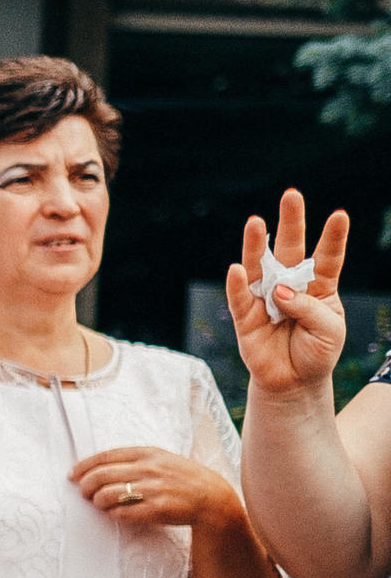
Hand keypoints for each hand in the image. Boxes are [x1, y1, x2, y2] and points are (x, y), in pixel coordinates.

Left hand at [72, 444, 246, 532]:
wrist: (212, 499)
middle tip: (83, 493)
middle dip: (85, 486)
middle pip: (100, 476)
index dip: (84, 466)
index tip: (72, 474)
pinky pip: (121, 513)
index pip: (105, 456)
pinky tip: (116, 513)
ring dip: (97, 501)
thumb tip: (98, 466)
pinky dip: (113, 514)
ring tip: (100, 504)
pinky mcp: (156, 509)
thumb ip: (134, 460)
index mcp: (147, 453)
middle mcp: (149, 469)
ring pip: (106, 495)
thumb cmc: (182, 478)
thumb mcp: (161, 459)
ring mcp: (153, 489)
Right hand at [227, 189, 351, 396]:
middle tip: (292, 195)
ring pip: (260, 267)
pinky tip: (236, 269)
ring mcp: (266, 299)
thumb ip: (308, 308)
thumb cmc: (317, 352)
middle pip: (291, 249)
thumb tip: (279, 291)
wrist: (294, 382)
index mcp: (319, 286)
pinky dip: (237, 284)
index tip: (339, 216)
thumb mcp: (329, 331)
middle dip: (291, 222)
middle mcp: (291, 285)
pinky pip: (240, 298)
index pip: (328, 257)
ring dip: (256, 245)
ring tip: (256, 222)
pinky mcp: (246, 318)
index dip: (333, 238)